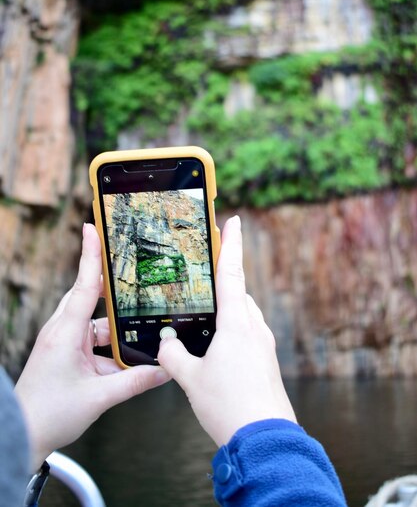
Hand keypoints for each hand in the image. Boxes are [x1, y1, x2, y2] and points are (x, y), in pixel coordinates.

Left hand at [15, 223, 169, 470]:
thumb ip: (135, 381)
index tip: (93, 228)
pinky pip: (93, 340)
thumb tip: (166, 370)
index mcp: (66, 332)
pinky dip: (110, 346)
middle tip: (133, 270)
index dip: (91, 255)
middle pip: (90, 296)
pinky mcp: (67, 354)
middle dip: (111, 286)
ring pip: (95, 322)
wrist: (22, 435)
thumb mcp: (99, 397)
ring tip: (140, 328)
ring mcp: (64, 342)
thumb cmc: (50, 414)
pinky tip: (127, 357)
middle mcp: (63, 331)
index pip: (84, 285)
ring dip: (115, 327)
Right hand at [158, 216, 295, 446]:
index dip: (231, 244)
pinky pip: (249, 336)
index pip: (231, 274)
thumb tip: (165, 346)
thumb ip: (173, 358)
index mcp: (236, 324)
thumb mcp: (191, 380)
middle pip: (239, 294)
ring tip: (204, 325)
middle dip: (223, 285)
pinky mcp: (267, 362)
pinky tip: (218, 353)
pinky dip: (234, 333)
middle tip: (204, 283)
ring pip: (245, 316)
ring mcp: (264, 346)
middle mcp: (254, 329)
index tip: (234, 222)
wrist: (264, 440)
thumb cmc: (229, 407)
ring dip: (228, 313)